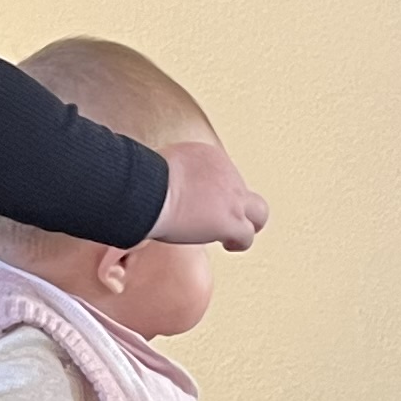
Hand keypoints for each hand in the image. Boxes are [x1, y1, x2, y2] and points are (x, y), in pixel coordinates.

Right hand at [153, 141, 268, 248]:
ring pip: (258, 213)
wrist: (149, 190)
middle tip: (227, 216)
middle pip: (244, 189)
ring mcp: (233, 198)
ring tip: (235, 236)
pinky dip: (239, 242)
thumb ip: (170, 173)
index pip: (221, 173)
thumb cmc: (143, 180)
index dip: (212, 190)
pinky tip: (229, 245)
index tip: (199, 200)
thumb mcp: (160, 165)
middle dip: (239, 204)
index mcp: (208, 155)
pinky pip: (247, 236)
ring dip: (248, 224)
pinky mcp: (232, 221)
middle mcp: (226, 173)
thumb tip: (160, 186)